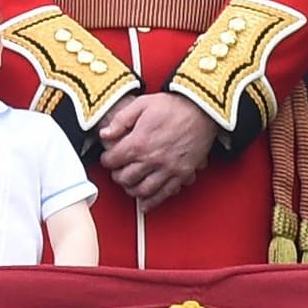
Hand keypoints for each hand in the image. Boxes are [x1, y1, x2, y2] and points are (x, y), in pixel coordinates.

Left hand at [98, 92, 217, 210]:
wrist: (202, 110)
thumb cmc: (175, 106)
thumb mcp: (142, 104)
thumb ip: (120, 120)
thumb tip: (105, 133)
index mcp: (139, 142)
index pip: (113, 161)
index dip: (106, 160)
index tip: (108, 159)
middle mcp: (152, 159)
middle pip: (125, 178)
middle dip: (118, 176)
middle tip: (118, 172)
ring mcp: (168, 169)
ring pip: (143, 190)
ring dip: (133, 191)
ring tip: (130, 186)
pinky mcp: (182, 174)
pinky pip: (165, 194)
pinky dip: (153, 202)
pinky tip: (146, 202)